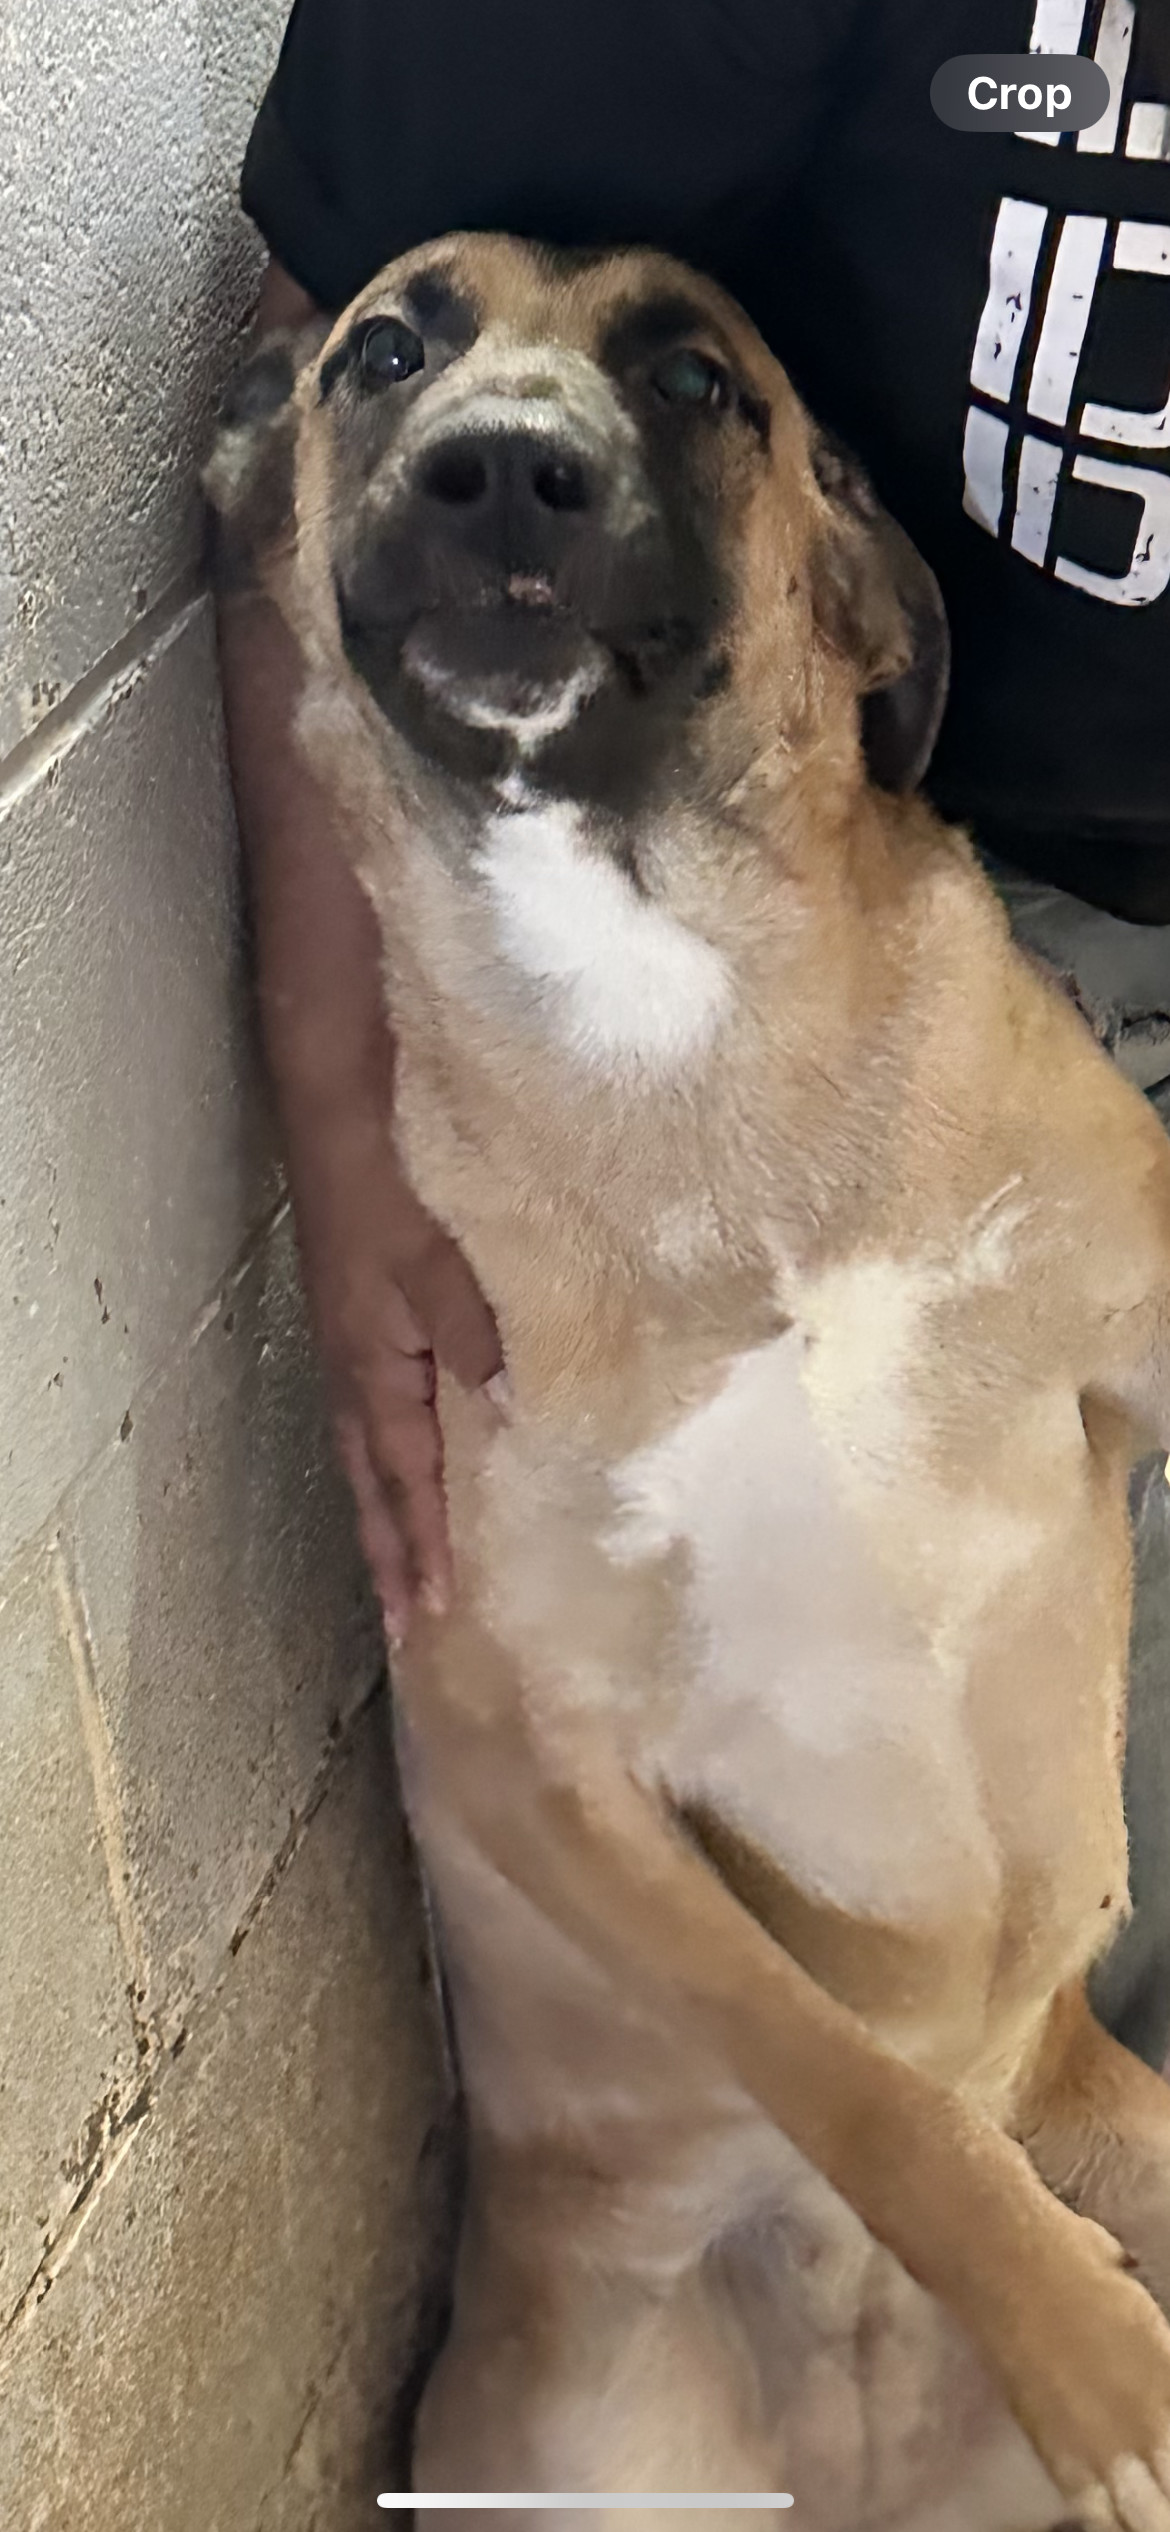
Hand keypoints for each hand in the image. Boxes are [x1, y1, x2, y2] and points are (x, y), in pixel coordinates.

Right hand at [292, 1116, 501, 1641]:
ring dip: (388, 1513)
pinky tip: (413, 1459)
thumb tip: (512, 1412)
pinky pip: (375, 1410)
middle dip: (391, 1553)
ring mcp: (353, 1342)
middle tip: (409, 1625)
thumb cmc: (388, 1176)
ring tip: (406, 1568)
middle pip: (372, 1482)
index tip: (436, 1612)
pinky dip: (391, 1457)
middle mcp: (356, 1367)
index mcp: (374, 1365)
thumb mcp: (436, 1258)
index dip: (422, 1545)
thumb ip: (474, 1333)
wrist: (336, 1102)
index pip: (405, 1477)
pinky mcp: (359, 1314)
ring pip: (370, 1451)